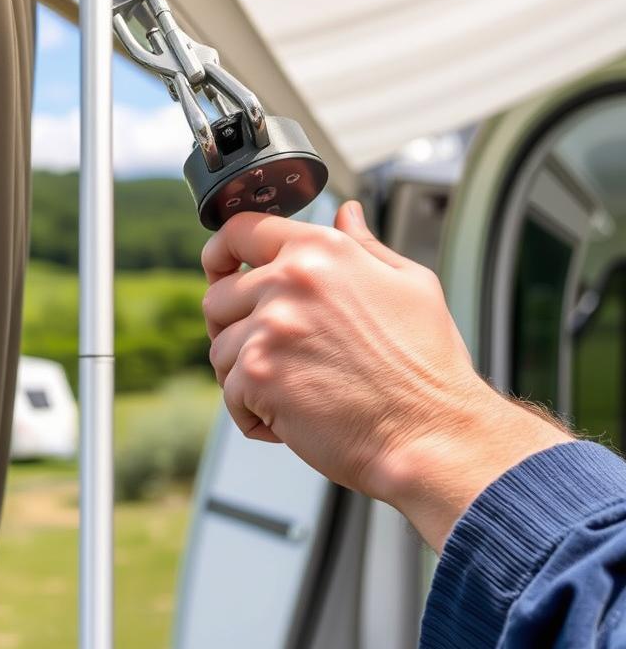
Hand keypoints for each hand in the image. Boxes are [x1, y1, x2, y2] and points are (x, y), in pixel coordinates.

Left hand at [202, 202, 570, 549]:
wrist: (431, 434)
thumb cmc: (426, 367)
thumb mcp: (409, 284)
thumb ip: (364, 245)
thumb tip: (346, 213)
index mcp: (321, 251)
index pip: (239, 231)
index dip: (220, 254)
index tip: (219, 272)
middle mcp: (289, 281)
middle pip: (217, 297)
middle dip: (234, 329)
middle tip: (271, 356)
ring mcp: (270, 328)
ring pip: (220, 351)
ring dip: (247, 378)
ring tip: (296, 391)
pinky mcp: (258, 375)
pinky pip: (229, 395)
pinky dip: (255, 415)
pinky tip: (296, 418)